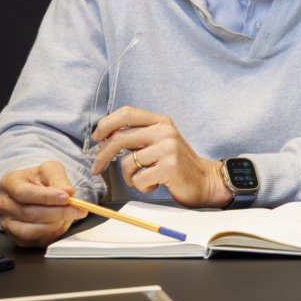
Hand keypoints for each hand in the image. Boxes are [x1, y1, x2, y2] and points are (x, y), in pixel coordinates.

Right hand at [0, 161, 87, 247]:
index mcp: (9, 183)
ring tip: (70, 216)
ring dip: (54, 225)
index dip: (46, 197)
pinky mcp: (15, 237)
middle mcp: (3, 204)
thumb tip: (68, 192)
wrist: (34, 190)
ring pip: (30, 231)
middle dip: (57, 212)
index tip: (66, 197)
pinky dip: (51, 234)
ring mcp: (7, 223)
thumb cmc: (39, 179)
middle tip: (78, 209)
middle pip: (29, 213)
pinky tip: (61, 224)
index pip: (23, 192)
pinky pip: (34, 241)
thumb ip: (59, 178)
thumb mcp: (50, 170)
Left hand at [90, 106, 229, 207]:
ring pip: (127, 163)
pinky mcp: (169, 167)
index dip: (106, 124)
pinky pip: (138, 179)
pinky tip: (154, 184)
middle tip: (97, 168)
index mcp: (160, 121)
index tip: (96, 138)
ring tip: (145, 178)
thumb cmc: (177, 163)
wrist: (204, 180)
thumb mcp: (160, 141)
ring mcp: (168, 148)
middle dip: (102, 155)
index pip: (126, 113)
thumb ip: (139, 136)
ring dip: (130, 177)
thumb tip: (105, 137)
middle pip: (120, 137)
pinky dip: (141, 186)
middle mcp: (164, 131)